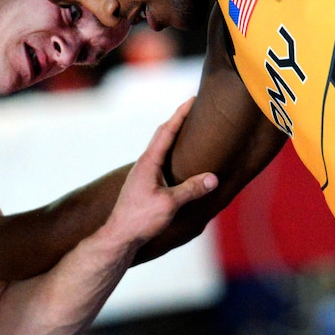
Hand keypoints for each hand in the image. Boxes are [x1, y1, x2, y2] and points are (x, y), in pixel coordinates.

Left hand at [105, 97, 217, 243]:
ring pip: (160, 147)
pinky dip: (171, 150)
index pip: (166, 131)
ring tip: (190, 127)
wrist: (120, 235)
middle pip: (162, 134)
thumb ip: (191, 189)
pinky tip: (179, 158)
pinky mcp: (145, 182)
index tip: (192, 99)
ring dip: (174, 134)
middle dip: (178, 119)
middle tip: (193, 106)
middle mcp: (144, 163)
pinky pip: (160, 159)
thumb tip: (214, 178)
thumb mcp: (170, 204)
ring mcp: (143, 172)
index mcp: (149, 162)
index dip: (180, 114)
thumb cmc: (141, 219)